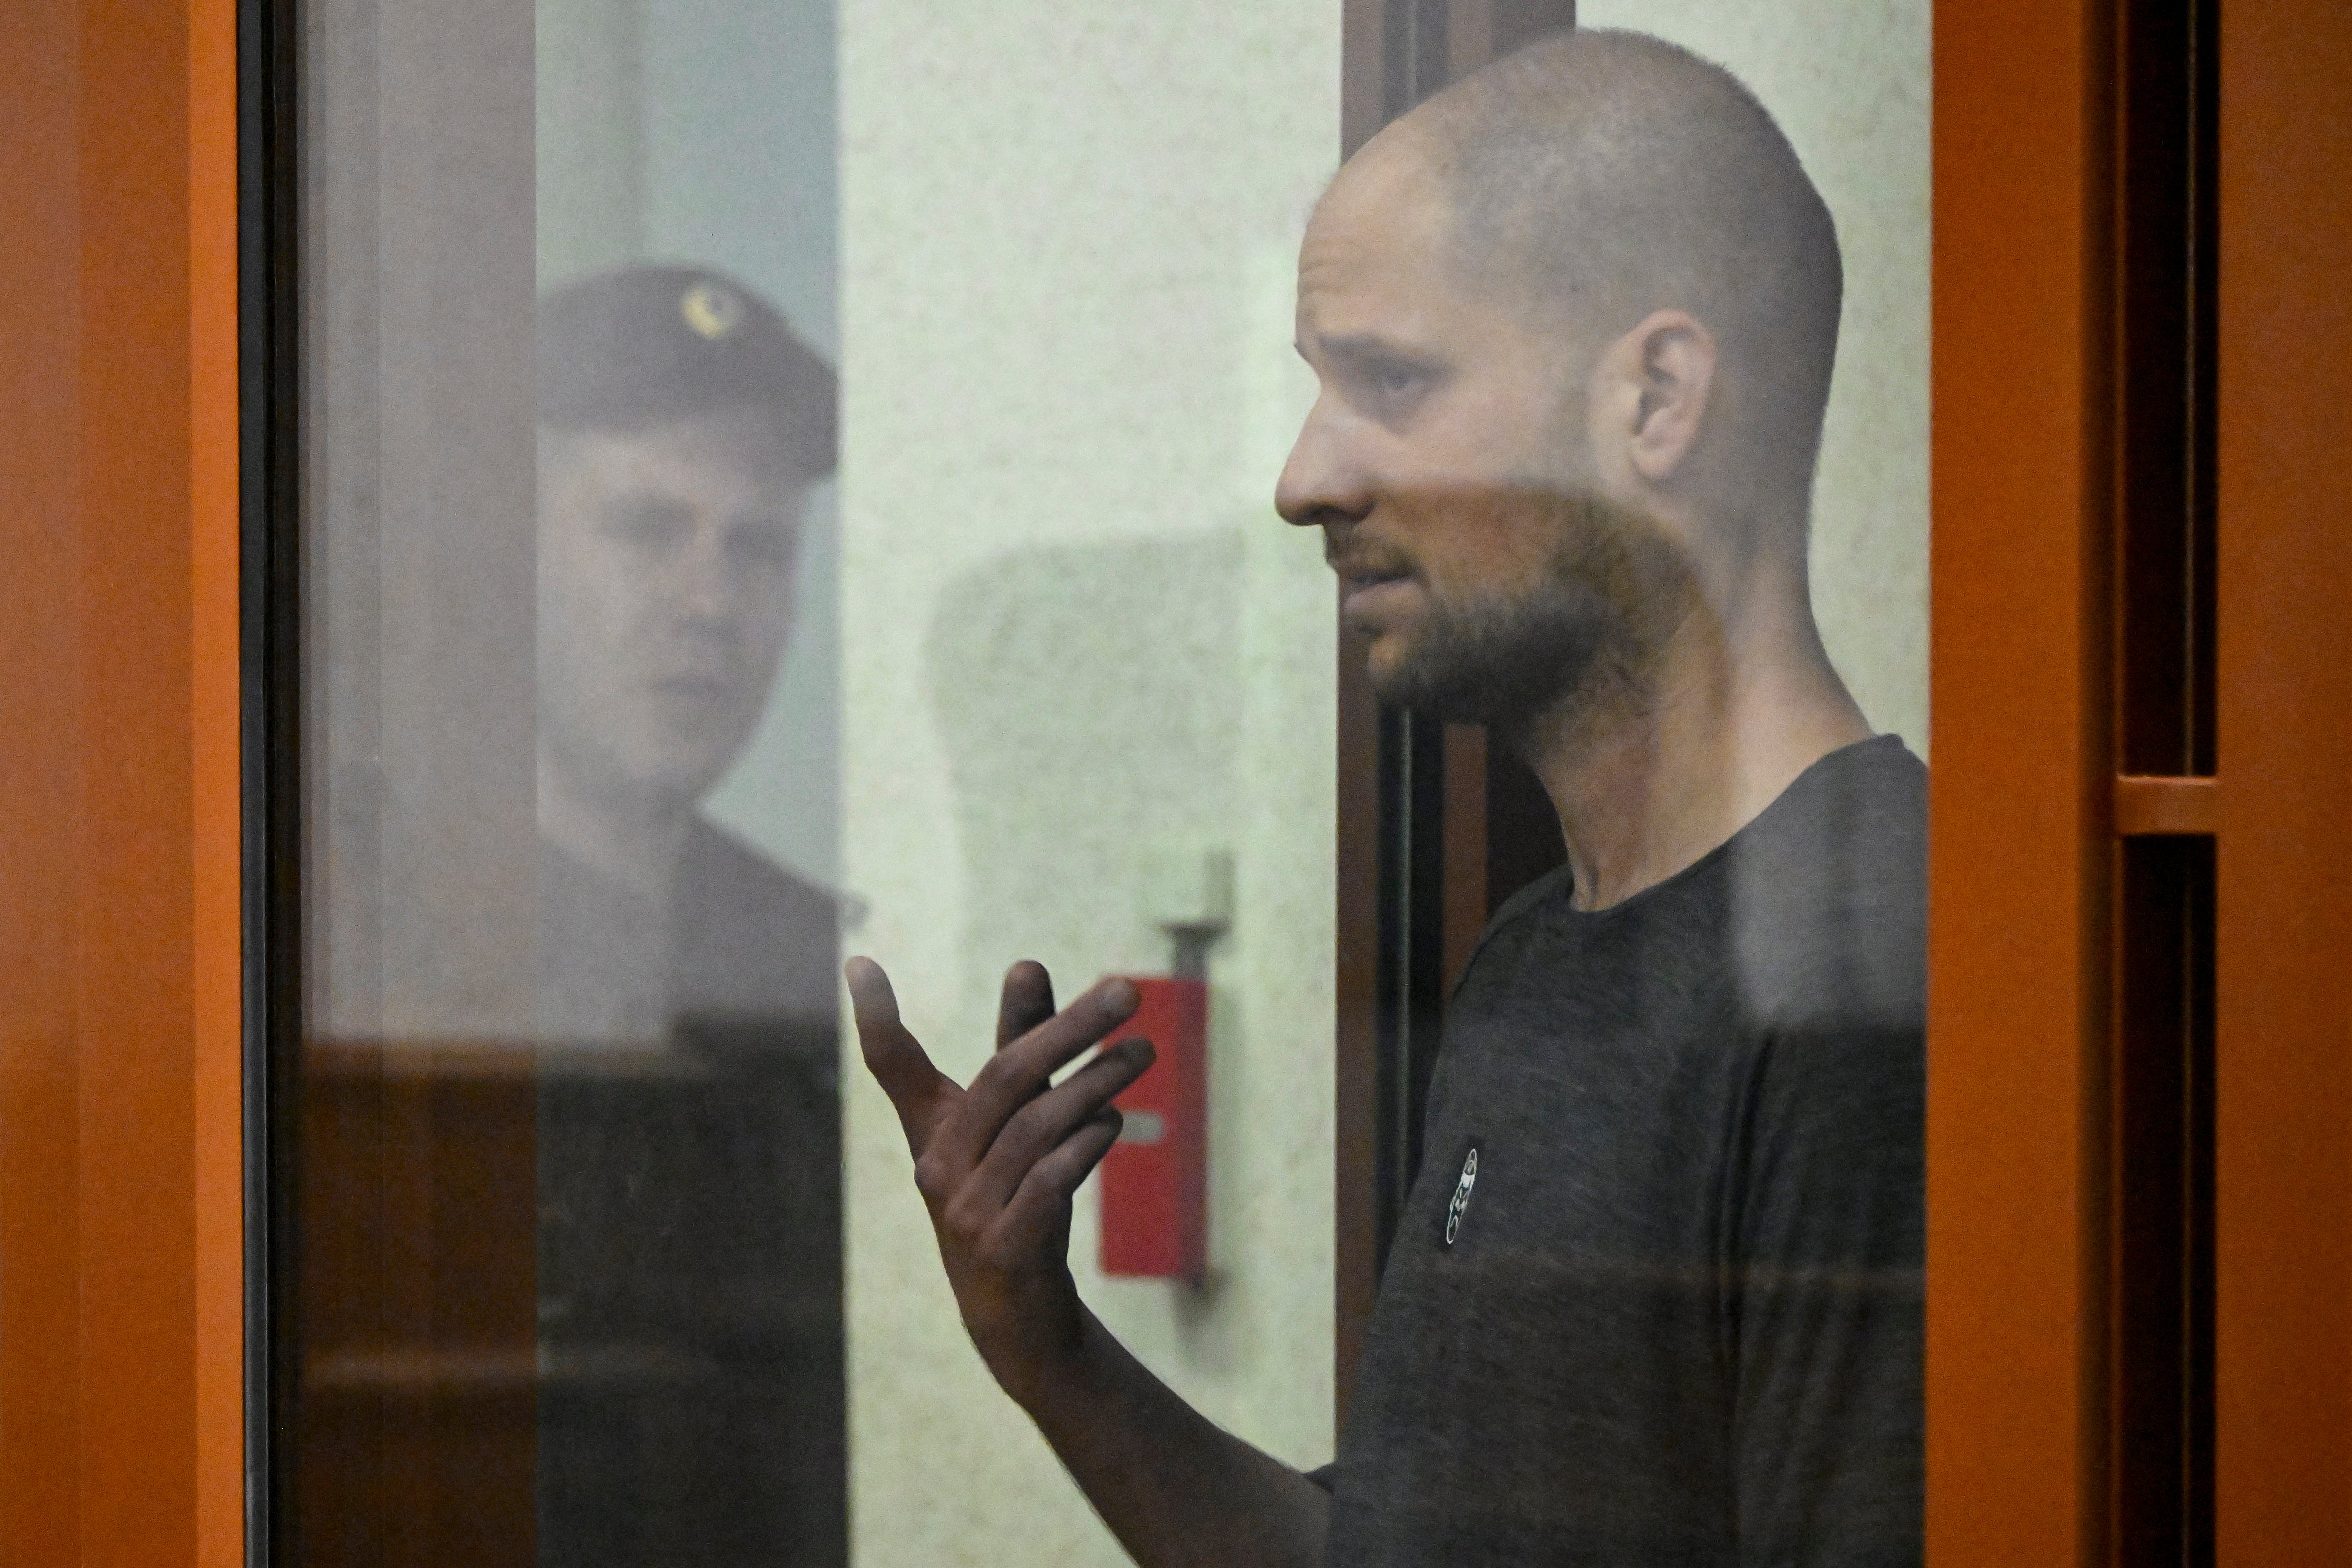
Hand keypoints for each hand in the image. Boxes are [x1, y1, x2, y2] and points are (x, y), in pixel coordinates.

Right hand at [847, 956, 1152, 1405]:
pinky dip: (1084, 1145)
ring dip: (1097, 1083)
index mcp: (933, 1132)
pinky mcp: (1006, 1249)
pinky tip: (1113, 1122)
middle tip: (1127, 990)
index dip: (875, 1017)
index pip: (894, 1068)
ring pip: (1037, 1126)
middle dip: (1068, 1027)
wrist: (1019, 1321)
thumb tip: (1026, 962)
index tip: (857, 960)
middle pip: (1004, 1076)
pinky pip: (1048, 1180)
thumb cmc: (1017, 1200)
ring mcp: (967, 1213)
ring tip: (1143, 1052)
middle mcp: (939, 1168)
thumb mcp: (1016, 1123)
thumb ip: (1021, 1046)